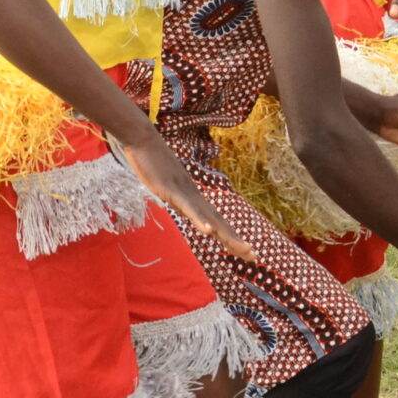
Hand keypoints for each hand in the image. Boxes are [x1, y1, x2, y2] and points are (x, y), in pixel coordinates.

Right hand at [118, 128, 255, 262]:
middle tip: (255, 257)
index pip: (216, 221)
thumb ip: (178, 198)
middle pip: (219, 223)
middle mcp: (195, 196)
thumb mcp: (168, 187)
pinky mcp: (172, 190)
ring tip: (243, 250)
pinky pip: (188, 208)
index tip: (244, 252)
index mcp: (194, 198)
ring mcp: (185, 193)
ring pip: (210, 218)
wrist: (143, 139)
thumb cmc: (153, 162)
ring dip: (227, 235)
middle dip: (236, 242)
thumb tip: (185, 210)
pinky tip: (210, 232)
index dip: (230, 237)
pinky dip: (199, 220)